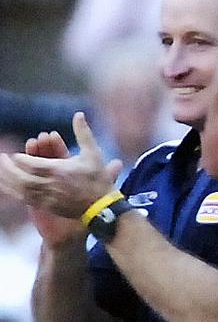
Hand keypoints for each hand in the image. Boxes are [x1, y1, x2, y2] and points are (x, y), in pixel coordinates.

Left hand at [0, 112, 121, 223]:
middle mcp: (50, 184)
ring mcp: (47, 197)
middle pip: (21, 177)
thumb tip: (79, 114)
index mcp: (59, 170)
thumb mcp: (93, 153)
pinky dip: (15, 192)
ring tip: (0, 173)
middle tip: (1, 160)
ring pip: (20, 189)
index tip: (13, 155)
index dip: (20, 159)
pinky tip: (9, 187)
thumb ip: (83, 133)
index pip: (31, 164)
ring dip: (8, 181)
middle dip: (8, 169)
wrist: (102, 207)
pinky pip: (26, 199)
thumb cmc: (98, 179)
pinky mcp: (47, 206)